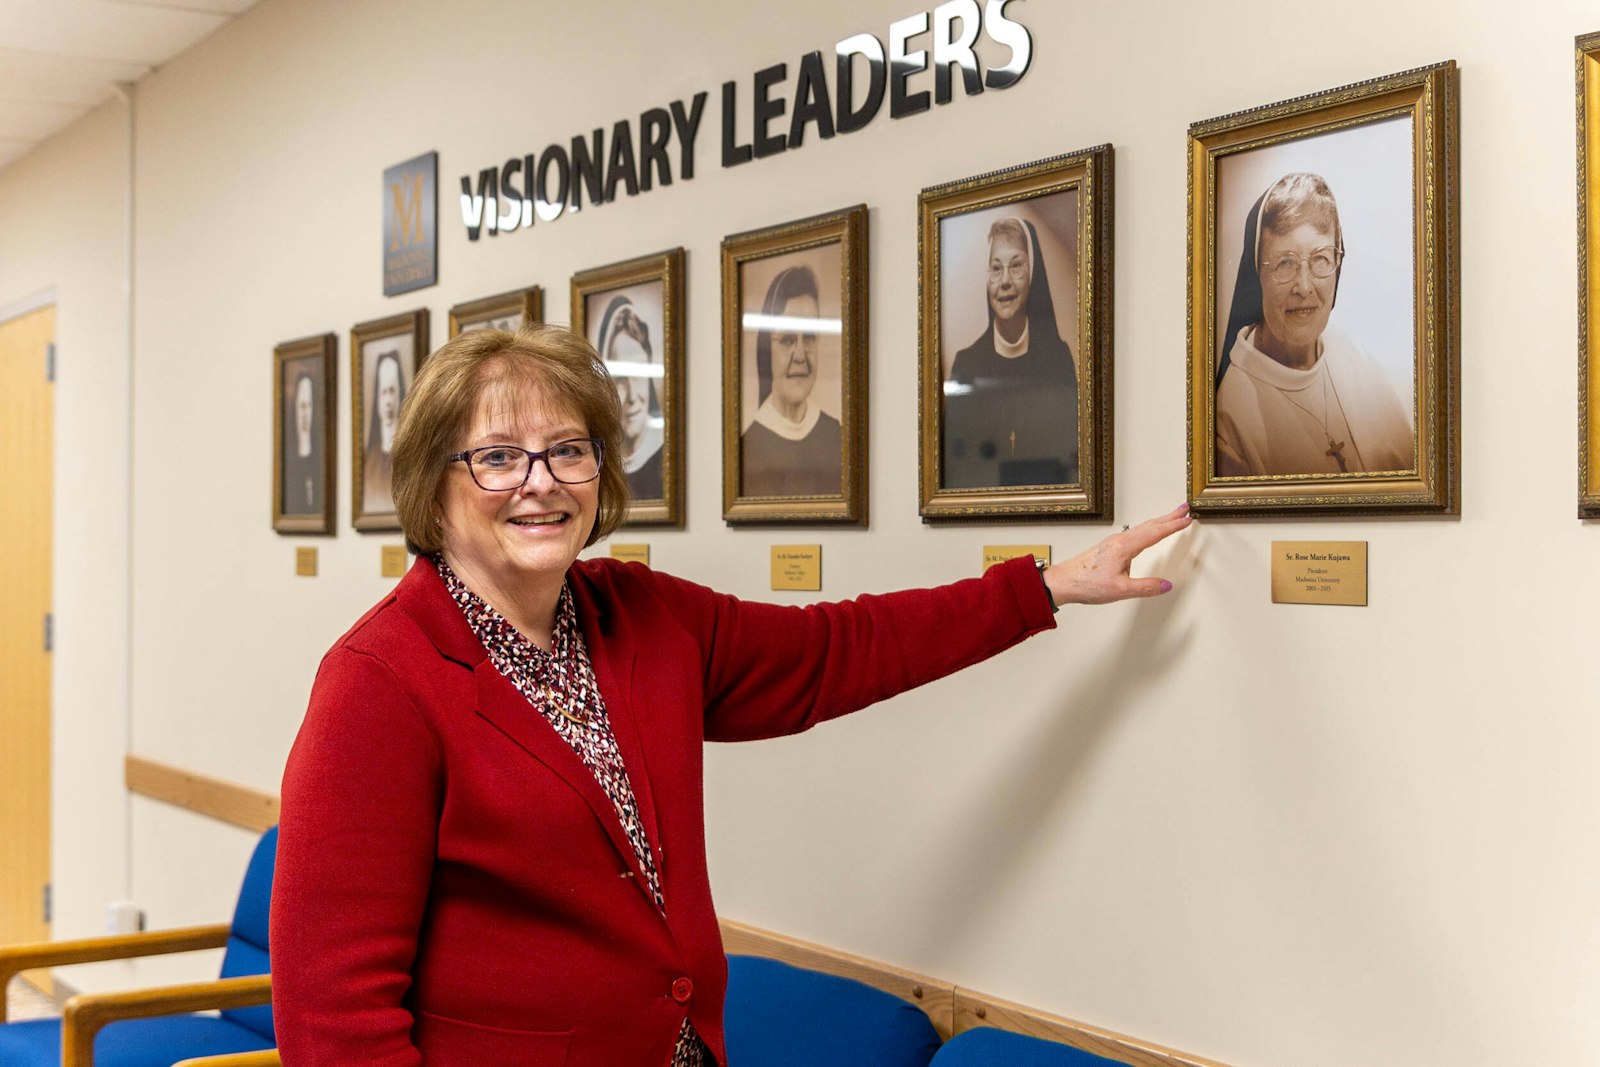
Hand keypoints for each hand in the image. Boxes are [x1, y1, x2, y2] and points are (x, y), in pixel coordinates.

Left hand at [1043, 503, 1193, 605]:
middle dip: (1169, 517)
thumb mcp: (1120, 590)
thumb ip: (1145, 587)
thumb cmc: (1087, 584)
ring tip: (1173, 518)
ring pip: (1142, 528)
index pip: (1155, 533)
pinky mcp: (1109, 547)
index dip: (1173, 526)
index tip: (1188, 519)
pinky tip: (1148, 533)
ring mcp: (1113, 542)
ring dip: (1159, 522)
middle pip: (1149, 525)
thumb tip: (1166, 585)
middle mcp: (1119, 540)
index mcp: (1124, 547)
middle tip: (1185, 508)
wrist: (1063, 582)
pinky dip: (1147, 529)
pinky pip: (1134, 533)